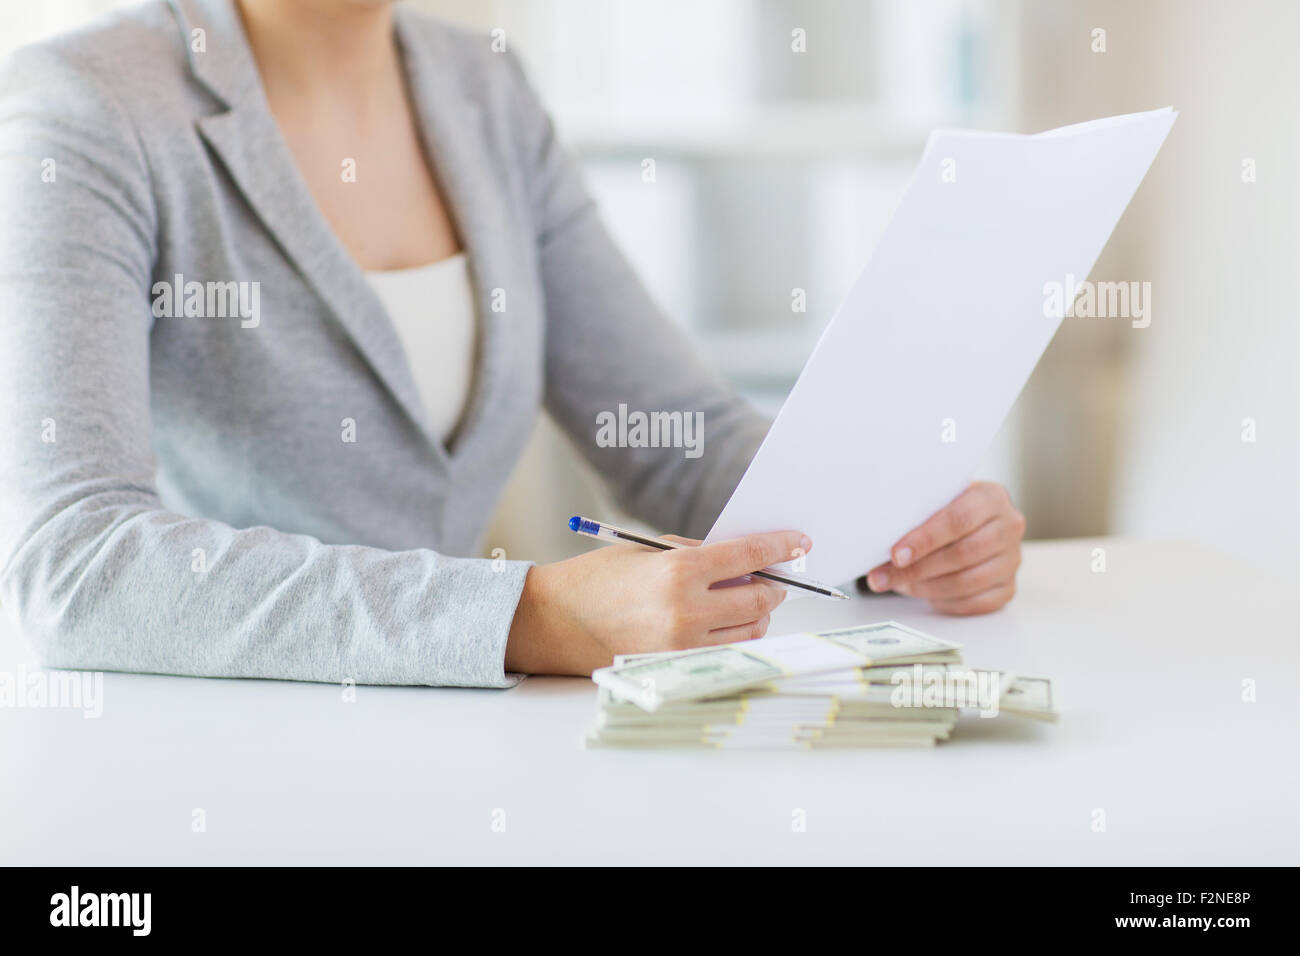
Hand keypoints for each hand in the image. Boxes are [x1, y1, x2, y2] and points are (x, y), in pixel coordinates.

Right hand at [504, 530, 809, 675]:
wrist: (551, 622)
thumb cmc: (596, 578)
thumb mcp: (649, 550)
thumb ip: (699, 552)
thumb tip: (744, 558)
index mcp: (678, 570)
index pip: (749, 556)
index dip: (781, 547)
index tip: (800, 543)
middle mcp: (686, 610)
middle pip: (760, 598)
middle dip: (774, 583)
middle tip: (775, 574)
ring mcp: (683, 645)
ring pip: (750, 629)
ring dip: (758, 612)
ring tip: (747, 599)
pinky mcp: (676, 666)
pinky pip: (726, 650)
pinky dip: (735, 633)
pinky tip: (726, 621)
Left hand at [864, 481, 1024, 614]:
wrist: (973, 522)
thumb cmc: (947, 511)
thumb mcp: (935, 499)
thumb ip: (917, 512)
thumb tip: (877, 538)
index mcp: (991, 497)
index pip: (959, 520)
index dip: (925, 539)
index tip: (895, 555)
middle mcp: (1009, 527)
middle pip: (962, 554)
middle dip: (917, 569)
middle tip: (884, 577)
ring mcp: (1012, 560)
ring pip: (967, 582)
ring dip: (925, 587)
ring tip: (899, 584)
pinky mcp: (1008, 587)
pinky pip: (974, 603)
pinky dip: (944, 602)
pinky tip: (925, 594)